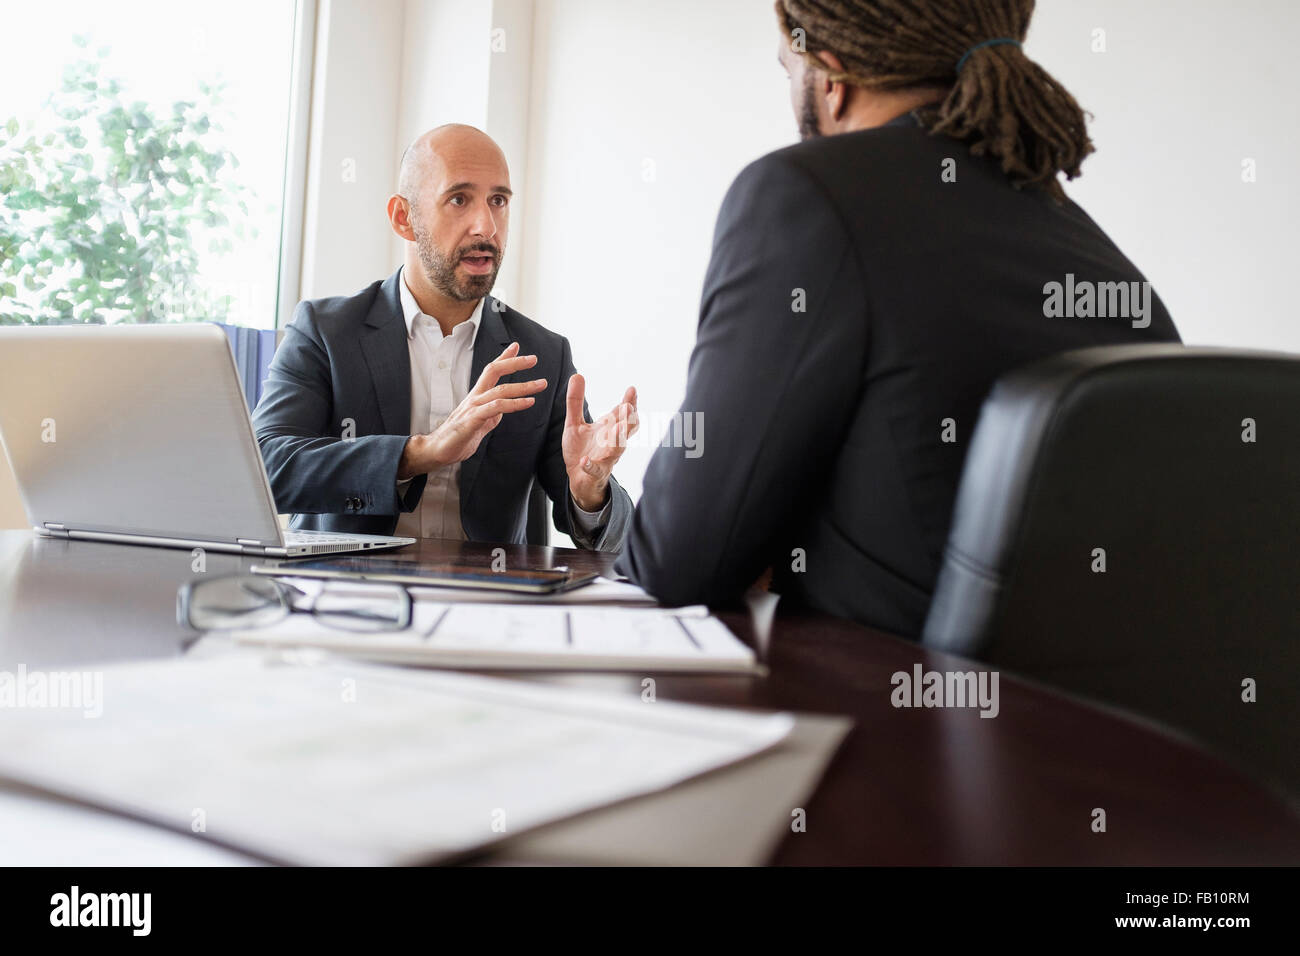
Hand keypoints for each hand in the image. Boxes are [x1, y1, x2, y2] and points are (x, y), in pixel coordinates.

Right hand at [398, 342, 546, 478]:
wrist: (438, 450)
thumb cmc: (459, 436)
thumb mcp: (480, 420)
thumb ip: (492, 411)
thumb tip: (504, 407)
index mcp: (477, 395)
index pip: (491, 371)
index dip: (503, 358)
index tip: (516, 346)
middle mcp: (475, 397)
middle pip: (494, 372)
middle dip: (514, 363)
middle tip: (534, 358)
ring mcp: (473, 408)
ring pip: (500, 390)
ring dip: (523, 386)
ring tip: (541, 384)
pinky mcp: (473, 421)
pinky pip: (496, 408)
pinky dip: (514, 404)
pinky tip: (529, 402)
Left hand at [563, 374, 637, 510]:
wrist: (579, 479)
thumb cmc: (582, 449)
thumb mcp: (574, 423)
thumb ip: (575, 401)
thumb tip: (577, 375)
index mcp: (609, 428)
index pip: (623, 413)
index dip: (629, 402)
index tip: (632, 389)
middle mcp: (612, 442)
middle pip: (626, 429)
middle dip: (629, 418)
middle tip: (629, 406)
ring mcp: (606, 458)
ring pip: (617, 449)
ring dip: (618, 439)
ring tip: (617, 428)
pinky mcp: (595, 473)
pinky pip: (596, 470)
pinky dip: (591, 465)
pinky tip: (585, 461)